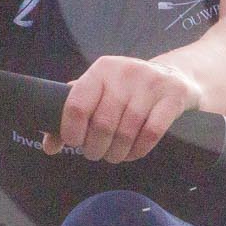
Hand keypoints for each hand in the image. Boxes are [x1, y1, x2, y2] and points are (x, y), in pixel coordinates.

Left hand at [46, 55, 203, 162]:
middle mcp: (125, 72)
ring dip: (117, 153)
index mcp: (101, 69)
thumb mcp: (101, 91)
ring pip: (126, 132)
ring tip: (114, 155)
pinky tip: (133, 152)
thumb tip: (49, 145)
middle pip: (102, 124)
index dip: (71, 131)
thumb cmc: (129, 89)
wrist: (175, 75)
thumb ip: (74, 113)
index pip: (77, 104)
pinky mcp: (173, 96)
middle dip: (96, 148)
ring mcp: (151, 83)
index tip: (75, 142)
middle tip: (96, 153)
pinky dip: (138, 150)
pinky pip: (151, 134)